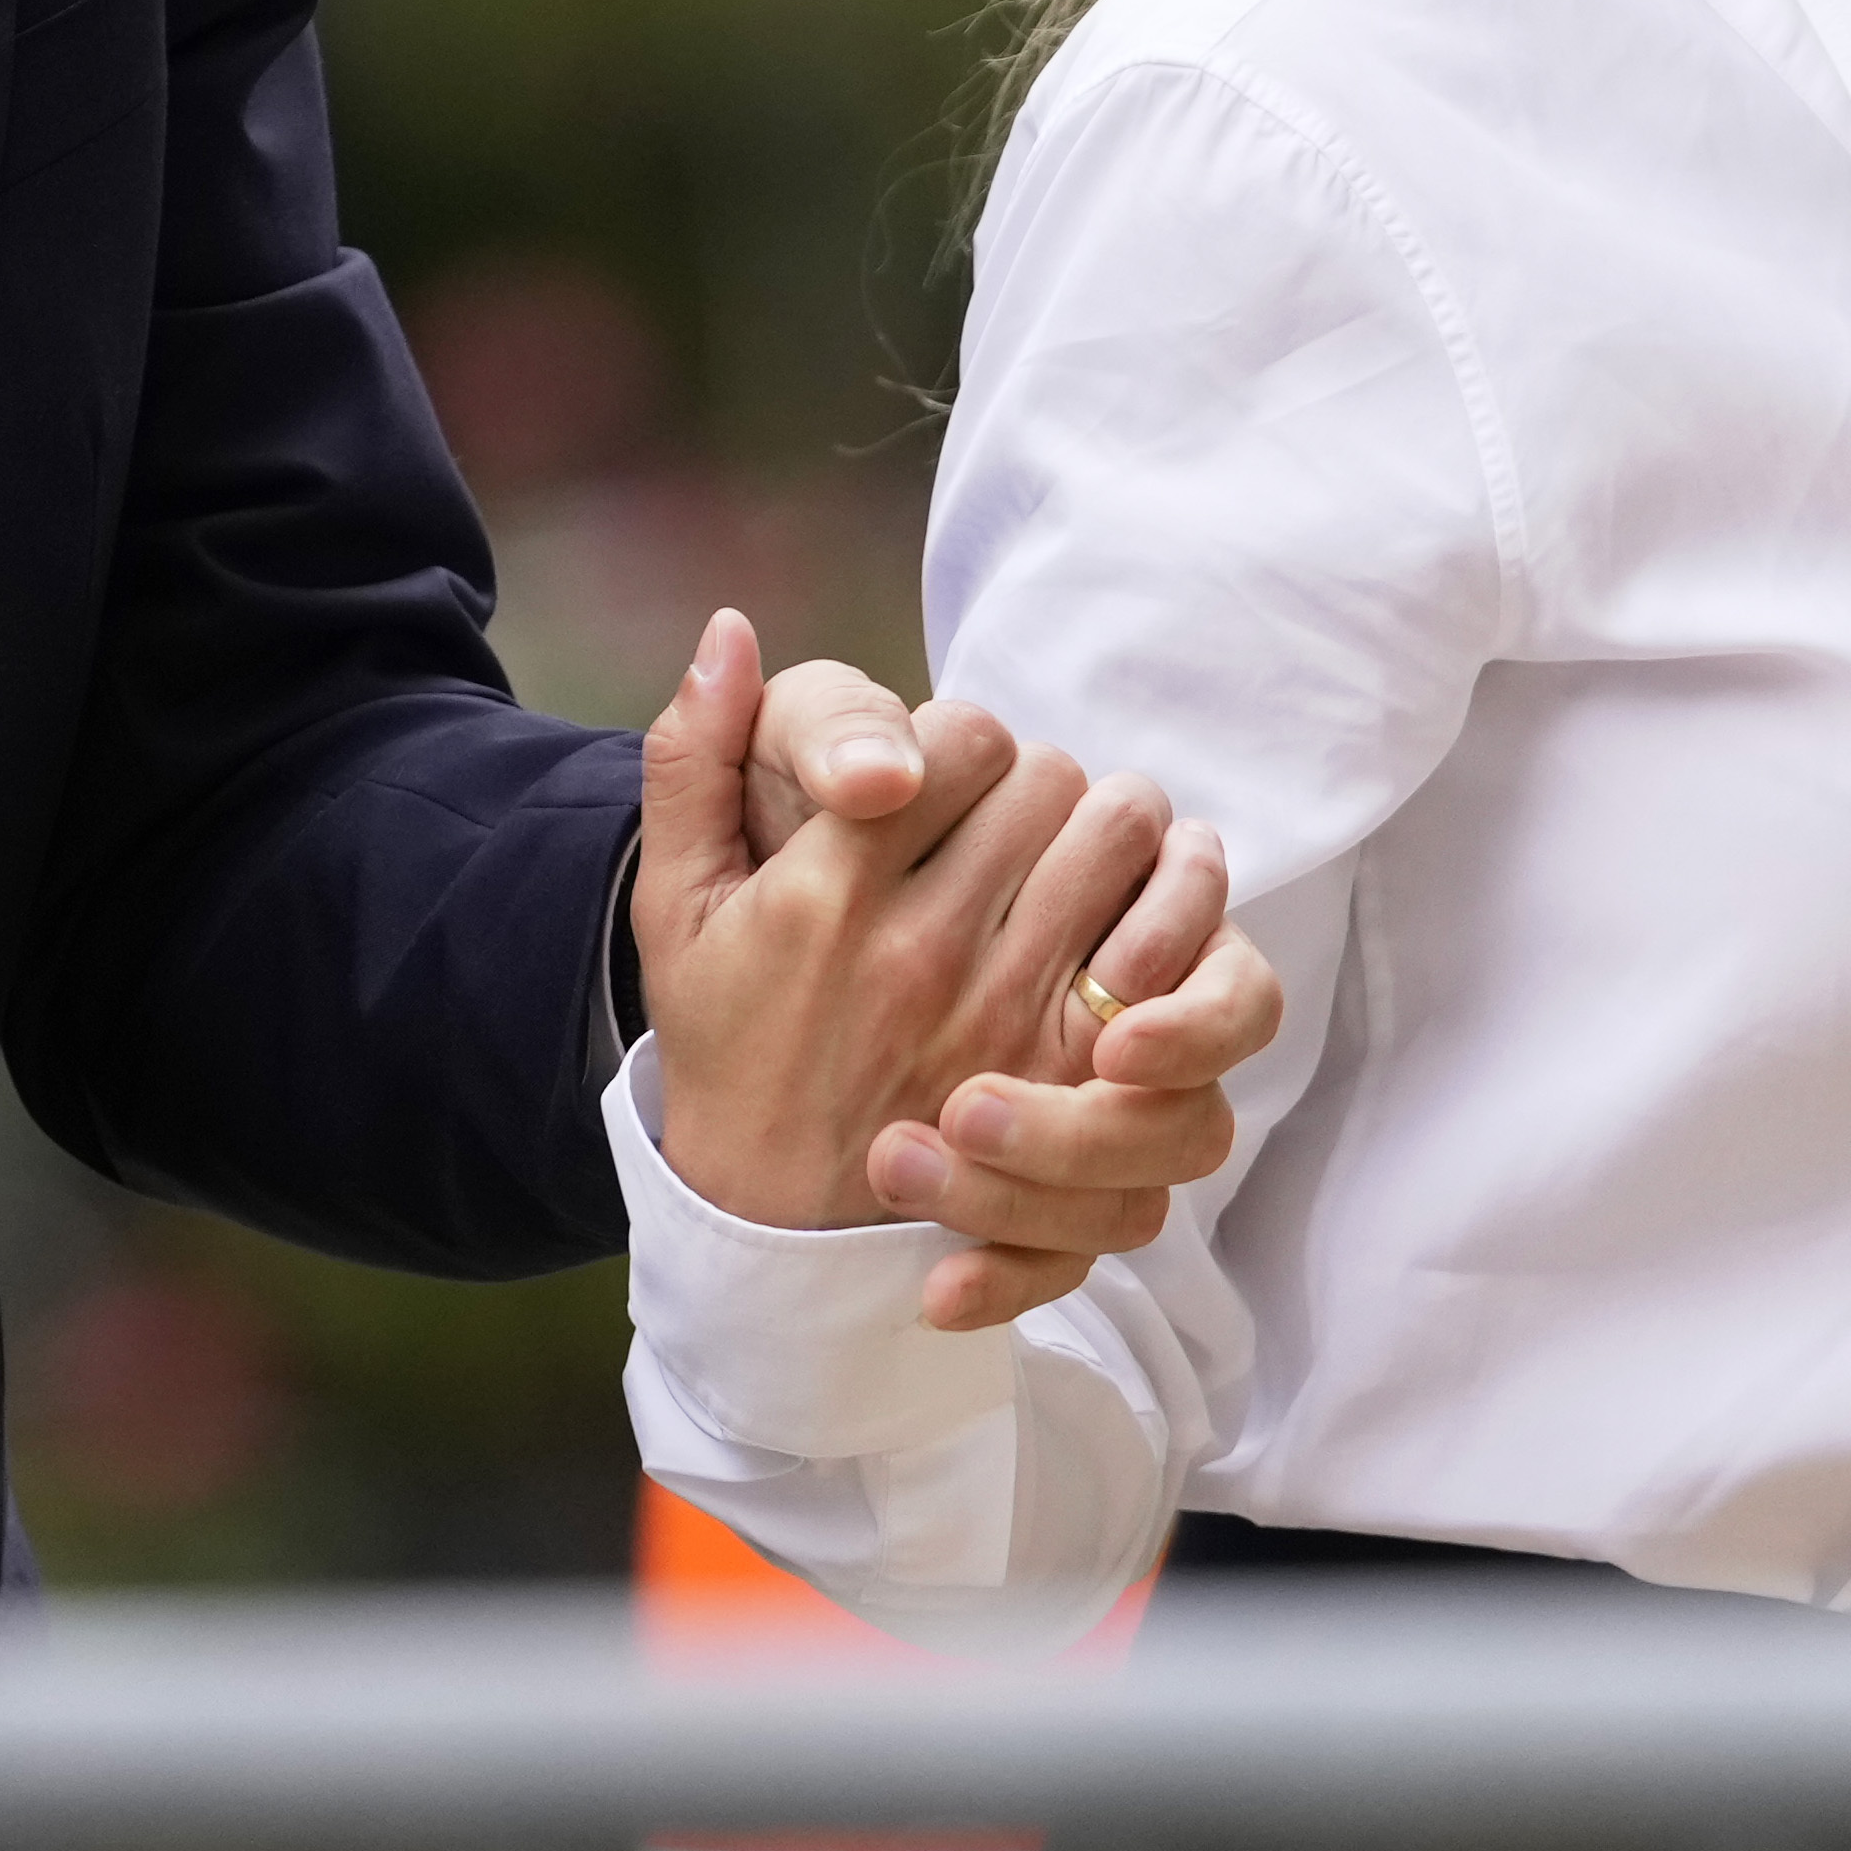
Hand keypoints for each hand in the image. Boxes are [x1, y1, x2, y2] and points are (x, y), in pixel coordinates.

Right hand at [629, 611, 1281, 1332]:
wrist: (768, 1218)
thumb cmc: (728, 1042)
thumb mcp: (674, 905)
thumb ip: (691, 759)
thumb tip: (727, 631)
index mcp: (827, 893)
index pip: (959, 740)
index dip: (965, 740)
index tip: (943, 774)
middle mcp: (923, 950)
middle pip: (1053, 780)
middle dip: (1040, 781)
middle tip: (1010, 817)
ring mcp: (1008, 1017)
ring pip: (1123, 844)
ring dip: (1110, 835)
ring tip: (1068, 861)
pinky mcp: (1074, 1078)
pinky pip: (1175, 959)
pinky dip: (1176, 920)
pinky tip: (1132, 924)